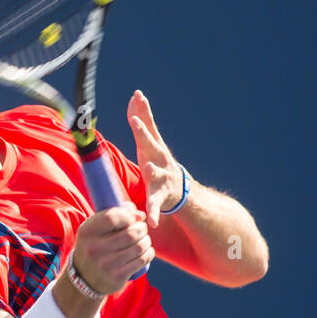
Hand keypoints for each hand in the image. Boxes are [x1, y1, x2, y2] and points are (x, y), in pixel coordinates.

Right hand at [71, 201, 153, 294]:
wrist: (85, 278)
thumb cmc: (95, 245)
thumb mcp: (97, 228)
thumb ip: (116, 214)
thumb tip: (141, 215)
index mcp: (87, 232)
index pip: (112, 217)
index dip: (128, 216)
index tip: (132, 219)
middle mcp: (94, 248)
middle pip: (130, 233)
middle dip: (142, 229)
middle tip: (141, 229)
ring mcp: (106, 264)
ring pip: (139, 246)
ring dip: (146, 241)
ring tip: (144, 240)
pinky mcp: (117, 276)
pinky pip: (142, 260)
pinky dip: (149, 253)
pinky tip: (146, 251)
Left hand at [128, 90, 182, 228]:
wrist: (180, 190)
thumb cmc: (158, 161)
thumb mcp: (149, 141)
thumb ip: (142, 119)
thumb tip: (136, 95)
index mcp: (154, 146)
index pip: (148, 125)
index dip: (142, 111)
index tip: (138, 96)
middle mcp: (160, 159)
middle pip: (151, 144)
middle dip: (143, 133)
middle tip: (136, 122)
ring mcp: (162, 177)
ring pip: (156, 174)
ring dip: (152, 171)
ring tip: (148, 168)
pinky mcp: (160, 197)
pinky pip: (154, 205)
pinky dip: (152, 213)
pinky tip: (150, 222)